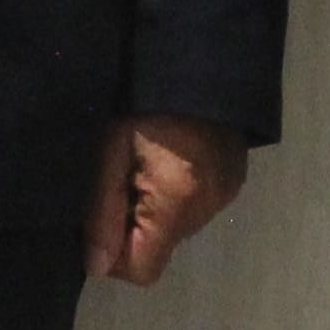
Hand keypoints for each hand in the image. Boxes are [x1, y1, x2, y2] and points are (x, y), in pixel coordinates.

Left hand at [85, 111, 248, 286]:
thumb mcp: (111, 152)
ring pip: (175, 229)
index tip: (102, 217)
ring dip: (154, 211)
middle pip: (159, 249)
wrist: (201, 58)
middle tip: (121, 177)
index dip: (114, 257)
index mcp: (176, 202)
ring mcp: (225, 196)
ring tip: (145, 163)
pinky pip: (194, 209)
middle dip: (133, 226)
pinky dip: (174, 196)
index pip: (143, 271)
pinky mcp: (234, 181)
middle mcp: (207, 209)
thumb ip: (102, 213)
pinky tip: (168, 158)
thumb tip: (96, 268)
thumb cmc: (143, 102)